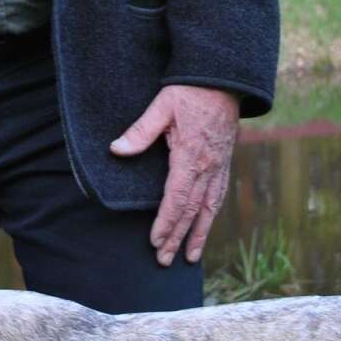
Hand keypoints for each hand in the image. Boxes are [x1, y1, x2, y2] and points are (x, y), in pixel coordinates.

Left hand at [110, 85, 238, 266]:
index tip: (156, 241)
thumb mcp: (161, 106)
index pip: (177, 198)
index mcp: (190, 156)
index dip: (166, 222)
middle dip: (178, 237)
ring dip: (199, 233)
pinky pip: (219, 195)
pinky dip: (211, 215)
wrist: (222, 79)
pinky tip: (205, 225)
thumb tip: (116, 149)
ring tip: (191, 257)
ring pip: (209, 207)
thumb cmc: (189, 92)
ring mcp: (219, 166)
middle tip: (165, 260)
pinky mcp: (224, 162)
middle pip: (192, 210)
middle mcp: (208, 167)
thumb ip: (140, 131)